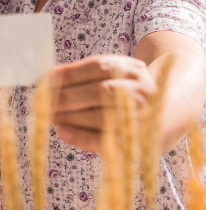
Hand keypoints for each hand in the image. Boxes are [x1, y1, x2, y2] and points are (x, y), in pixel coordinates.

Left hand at [43, 55, 157, 154]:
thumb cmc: (129, 93)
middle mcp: (141, 90)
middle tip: (37, 104)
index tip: (41, 83)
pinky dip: (81, 136)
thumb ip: (85, 76)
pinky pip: (107, 140)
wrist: (172, 113)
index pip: (96, 67)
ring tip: (45, 117)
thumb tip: (45, 82)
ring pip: (102, 115)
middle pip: (98, 91)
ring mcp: (144, 117)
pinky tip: (63, 131)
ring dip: (69, 116)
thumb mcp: (115, 75)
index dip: (67, 74)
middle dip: (64, 97)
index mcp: (132, 68)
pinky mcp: (139, 142)